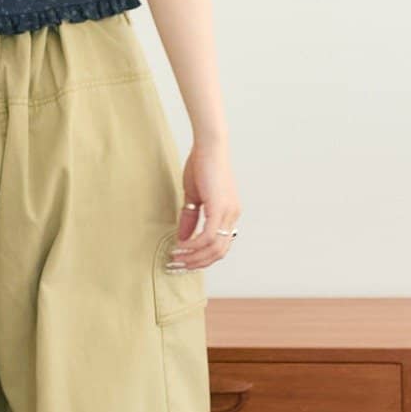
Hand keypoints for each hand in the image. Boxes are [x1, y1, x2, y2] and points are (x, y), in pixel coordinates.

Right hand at [167, 139, 239, 270]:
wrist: (209, 146)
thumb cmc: (201, 165)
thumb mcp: (193, 196)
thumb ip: (189, 218)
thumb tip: (183, 238)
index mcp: (229, 213)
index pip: (220, 245)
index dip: (203, 257)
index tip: (185, 261)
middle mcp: (233, 216)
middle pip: (219, 252)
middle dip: (197, 262)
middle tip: (178, 265)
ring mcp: (229, 213)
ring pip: (215, 248)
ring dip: (195, 257)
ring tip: (177, 258)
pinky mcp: (220, 208)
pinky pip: (209, 236)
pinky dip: (194, 245)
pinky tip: (181, 246)